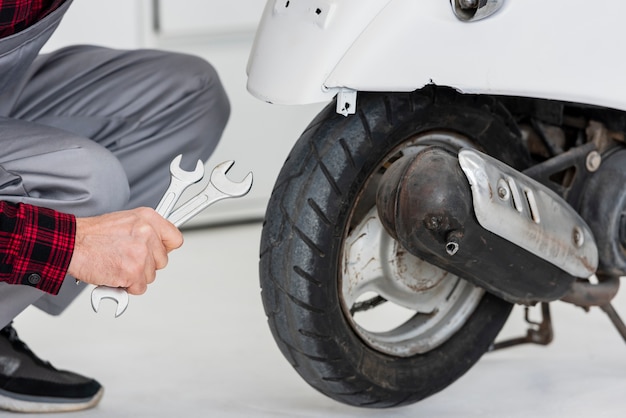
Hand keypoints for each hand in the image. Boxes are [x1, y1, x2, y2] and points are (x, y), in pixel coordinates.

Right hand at [68, 207, 182, 294]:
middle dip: (146, 264)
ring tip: (116, 264)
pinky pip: (139, 288)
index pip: (175, 239)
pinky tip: (114, 274)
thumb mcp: (125, 221)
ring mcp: (141, 253)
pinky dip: (126, 287)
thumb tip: (157, 246)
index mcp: (148, 218)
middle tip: (126, 258)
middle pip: (162, 261)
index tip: (158, 252)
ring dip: (135, 276)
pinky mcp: (133, 272)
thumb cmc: (92, 235)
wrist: (70, 244)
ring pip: (151, 275)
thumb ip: (145, 232)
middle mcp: (148, 233)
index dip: (165, 249)